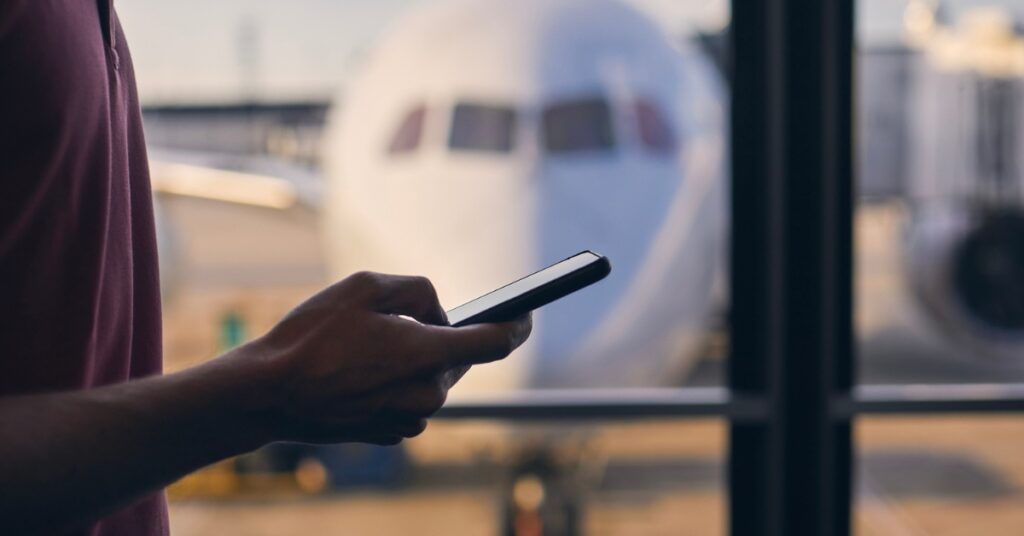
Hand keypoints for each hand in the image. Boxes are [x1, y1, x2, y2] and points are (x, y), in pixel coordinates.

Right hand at [246, 271, 530, 445]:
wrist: (268, 396)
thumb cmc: (310, 337)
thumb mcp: (362, 287)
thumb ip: (416, 288)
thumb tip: (436, 311)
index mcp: (427, 355)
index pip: (496, 342)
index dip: (517, 324)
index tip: (525, 313)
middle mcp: (428, 393)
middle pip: (456, 355)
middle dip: (438, 334)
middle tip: (395, 320)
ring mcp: (411, 418)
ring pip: (433, 376)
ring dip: (415, 358)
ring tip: (366, 347)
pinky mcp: (393, 433)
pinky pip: (411, 397)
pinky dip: (397, 381)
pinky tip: (360, 371)